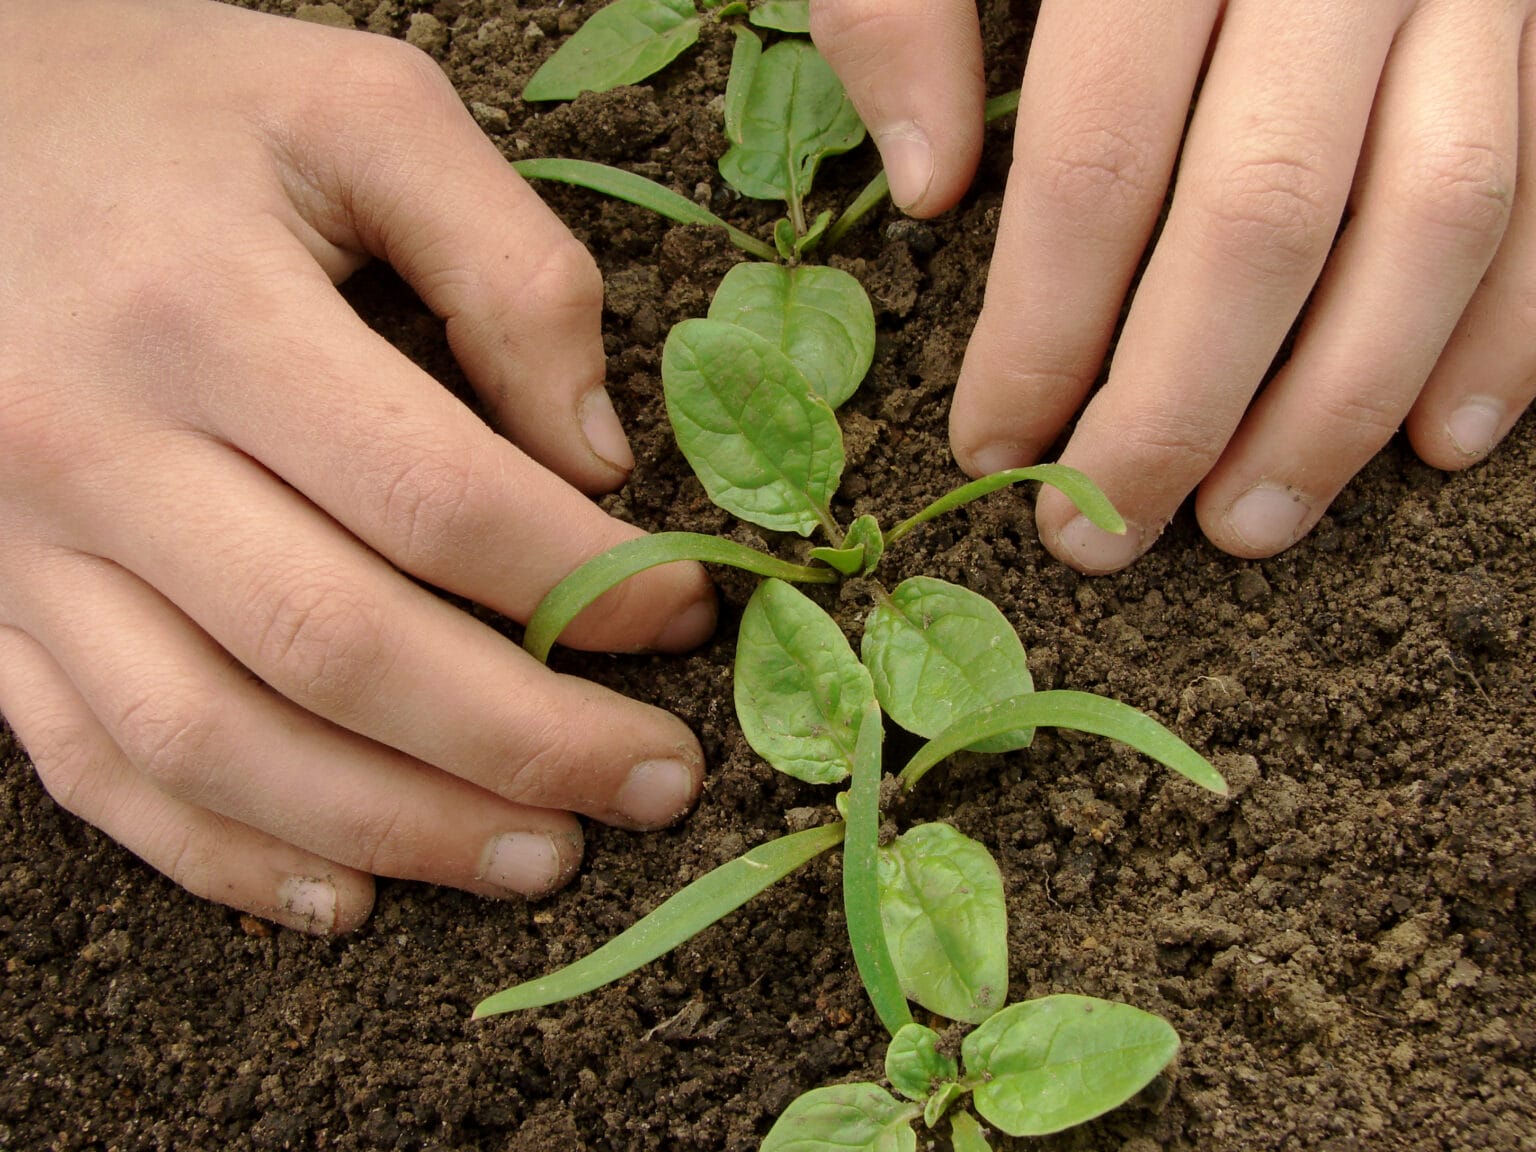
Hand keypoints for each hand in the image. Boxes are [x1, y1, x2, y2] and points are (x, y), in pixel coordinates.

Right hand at [0, 0, 714, 932]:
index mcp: (201, 309)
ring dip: (397, 828)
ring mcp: (21, 546)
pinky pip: (93, 771)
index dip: (582, 580)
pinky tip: (343, 895)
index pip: (436, 498)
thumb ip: (510, 272)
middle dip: (523, 740)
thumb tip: (601, 463)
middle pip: (338, 648)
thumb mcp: (363, 116)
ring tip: (540, 859)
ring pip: (218, 744)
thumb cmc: (173, 112)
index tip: (684, 611)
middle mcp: (92, 447)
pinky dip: (223, 856)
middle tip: (655, 784)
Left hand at [814, 0, 1535, 570]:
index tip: (990, 444)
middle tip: (1103, 534)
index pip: (1100, 167)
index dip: (1041, 333)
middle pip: (1268, 216)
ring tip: (1250, 526)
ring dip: (1342, 401)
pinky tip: (1444, 437)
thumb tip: (933, 186)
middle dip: (1178, 407)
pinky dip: (1517, 322)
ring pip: (1439, 213)